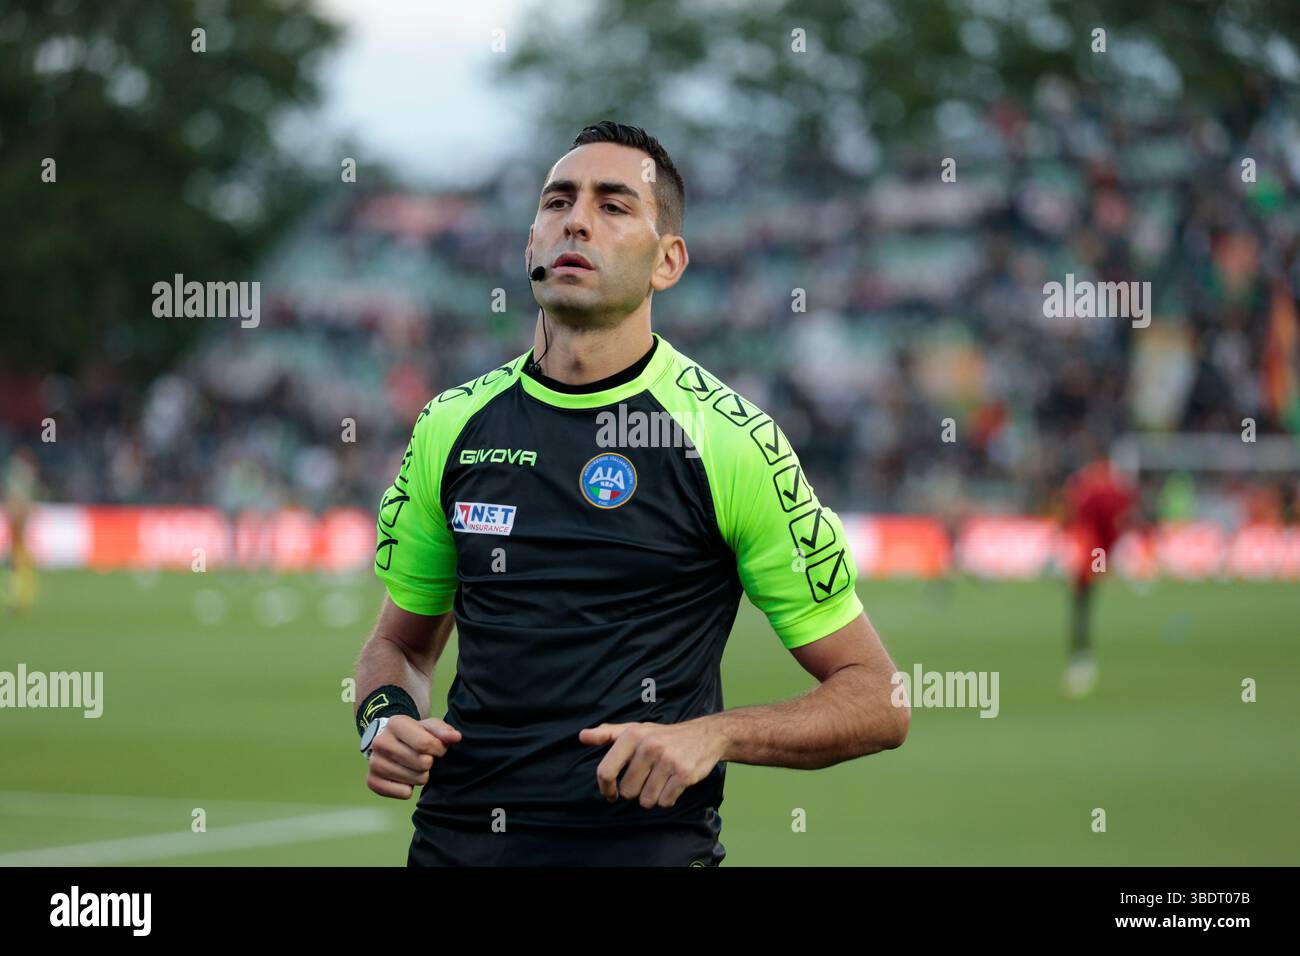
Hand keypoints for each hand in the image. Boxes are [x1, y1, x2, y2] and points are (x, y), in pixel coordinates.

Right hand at [365, 715, 461, 799]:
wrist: (388, 743)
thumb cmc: (413, 734)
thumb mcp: (428, 727)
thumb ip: (444, 731)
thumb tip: (456, 737)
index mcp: (395, 723)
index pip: (425, 744)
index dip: (438, 749)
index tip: (438, 749)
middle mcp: (380, 742)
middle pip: (421, 763)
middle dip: (429, 763)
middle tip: (425, 759)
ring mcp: (374, 763)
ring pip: (414, 780)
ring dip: (421, 776)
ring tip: (415, 767)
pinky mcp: (372, 781)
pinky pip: (404, 793)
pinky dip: (409, 789)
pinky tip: (405, 777)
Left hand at [578, 721, 725, 808]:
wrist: (706, 735)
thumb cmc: (664, 736)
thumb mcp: (637, 729)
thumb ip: (608, 733)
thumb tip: (582, 736)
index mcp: (632, 735)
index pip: (606, 771)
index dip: (605, 788)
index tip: (611, 794)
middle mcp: (649, 746)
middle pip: (627, 791)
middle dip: (636, 791)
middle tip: (647, 779)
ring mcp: (667, 760)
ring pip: (646, 800)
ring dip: (653, 797)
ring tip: (661, 781)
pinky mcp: (684, 774)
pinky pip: (665, 802)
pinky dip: (668, 799)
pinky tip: (673, 785)